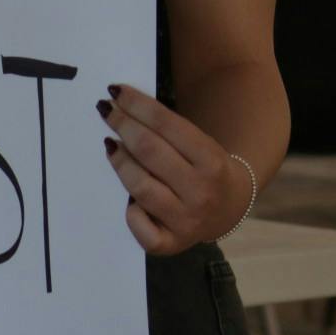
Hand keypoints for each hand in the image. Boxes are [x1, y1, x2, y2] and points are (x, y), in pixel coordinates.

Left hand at [98, 84, 248, 255]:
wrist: (230, 208)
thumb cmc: (203, 169)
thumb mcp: (201, 144)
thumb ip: (169, 130)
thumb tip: (123, 105)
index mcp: (213, 161)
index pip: (168, 125)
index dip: (138, 105)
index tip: (115, 91)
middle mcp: (201, 191)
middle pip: (150, 151)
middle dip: (123, 125)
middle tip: (105, 110)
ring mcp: (186, 220)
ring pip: (139, 186)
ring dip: (120, 162)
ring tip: (110, 144)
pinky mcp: (171, 244)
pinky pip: (141, 230)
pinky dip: (131, 213)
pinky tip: (129, 200)